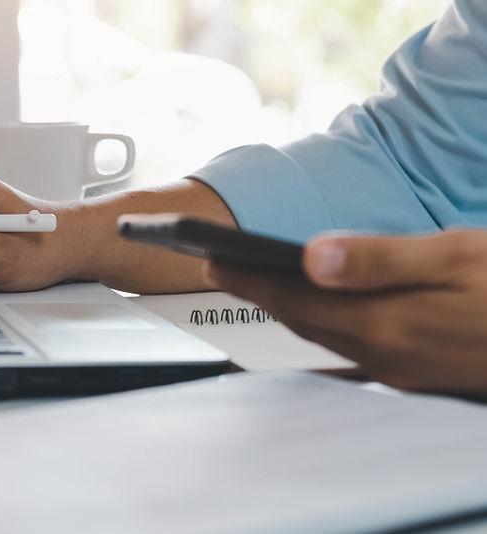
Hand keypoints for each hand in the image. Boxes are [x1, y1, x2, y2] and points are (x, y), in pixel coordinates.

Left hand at [205, 230, 486, 393]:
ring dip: (287, 310)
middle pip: (302, 320)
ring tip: (257, 284)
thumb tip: (310, 257)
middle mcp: (384, 353)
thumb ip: (380, 258)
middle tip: (219, 266)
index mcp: (386, 322)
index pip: (293, 297)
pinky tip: (320, 317)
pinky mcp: (417, 373)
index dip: (247, 277)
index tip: (207, 257)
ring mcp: (400, 370)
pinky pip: (352, 350)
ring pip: (324, 337)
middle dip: (256, 293)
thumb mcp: (457, 254)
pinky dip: (323, 327)